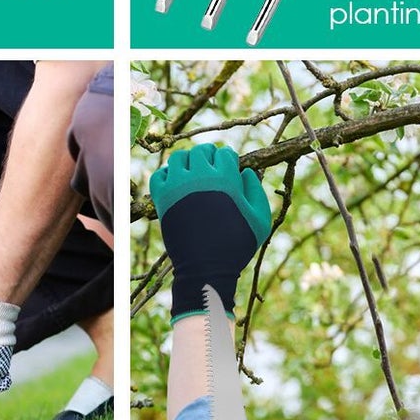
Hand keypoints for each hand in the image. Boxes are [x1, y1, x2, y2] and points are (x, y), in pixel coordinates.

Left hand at [149, 145, 271, 319]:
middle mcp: (200, 176)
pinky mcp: (162, 197)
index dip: (229, 160)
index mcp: (226, 178)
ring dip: (187, 161)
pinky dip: (167, 175)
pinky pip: (159, 175)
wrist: (205, 268)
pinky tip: (176, 184)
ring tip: (193, 172)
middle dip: (209, 156)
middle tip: (211, 166)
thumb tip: (246, 172)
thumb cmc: (237, 246)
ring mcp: (178, 185)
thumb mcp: (260, 219)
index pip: (225, 154)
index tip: (229, 169)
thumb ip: (256, 191)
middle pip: (201, 151)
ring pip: (178, 157)